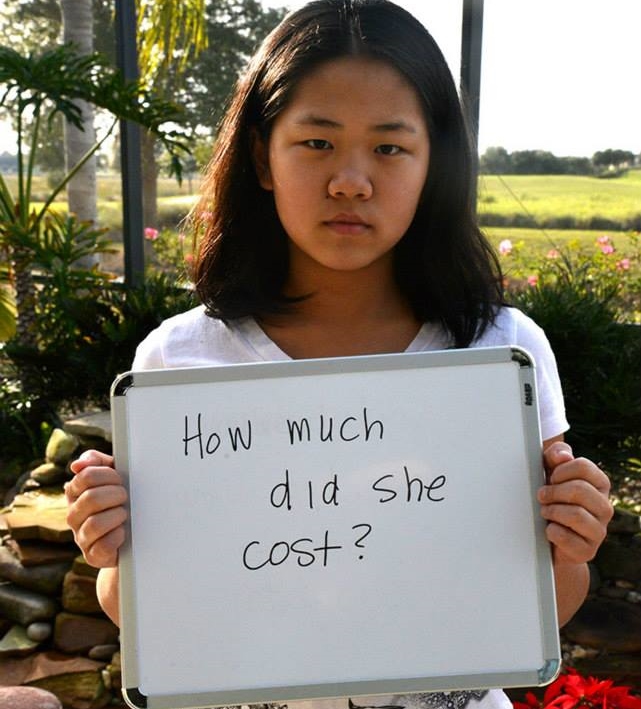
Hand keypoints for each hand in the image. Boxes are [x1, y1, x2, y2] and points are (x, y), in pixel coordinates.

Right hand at [65, 449, 127, 567]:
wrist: (133, 533)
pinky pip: (103, 545)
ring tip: (124, 514)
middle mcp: (73, 515)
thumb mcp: (113, 474)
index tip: (121, 479)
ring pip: (95, 524)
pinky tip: (123, 531)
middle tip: (125, 497)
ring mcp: (81, 537)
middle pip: (91, 499)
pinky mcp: (92, 555)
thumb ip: (97, 461)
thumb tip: (77, 465)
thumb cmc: (121, 498)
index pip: (86, 476)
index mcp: (75, 492)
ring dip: (118, 516)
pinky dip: (118, 536)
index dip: (109, 475)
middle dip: (116, 495)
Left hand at [538, 441, 612, 564]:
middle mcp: (605, 507)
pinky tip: (549, 529)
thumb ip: (555, 456)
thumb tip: (562, 456)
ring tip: (545, 512)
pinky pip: (566, 537)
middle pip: (579, 489)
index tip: (551, 478)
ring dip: (551, 511)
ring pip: (575, 514)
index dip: (560, 471)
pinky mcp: (587, 551)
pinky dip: (551, 531)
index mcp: (599, 485)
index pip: (583, 467)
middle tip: (542, 496)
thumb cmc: (552, 499)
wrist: (549, 539)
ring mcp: (599, 531)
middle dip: (553, 491)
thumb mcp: (550, 472)